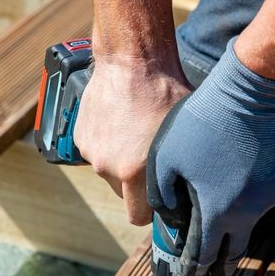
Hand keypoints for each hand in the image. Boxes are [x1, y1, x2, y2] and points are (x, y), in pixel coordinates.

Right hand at [74, 57, 191, 224]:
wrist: (132, 59)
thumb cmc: (165, 92)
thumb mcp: (185, 135)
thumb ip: (183, 169)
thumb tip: (194, 193)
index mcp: (133, 171)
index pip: (137, 216)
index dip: (152, 210)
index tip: (161, 199)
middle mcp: (107, 166)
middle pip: (124, 193)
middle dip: (137, 183)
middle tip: (151, 156)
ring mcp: (91, 151)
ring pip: (110, 170)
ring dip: (121, 160)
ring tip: (136, 133)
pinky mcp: (80, 136)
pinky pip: (97, 151)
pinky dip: (107, 143)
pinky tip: (122, 122)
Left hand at [147, 37, 274, 275]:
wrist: (253, 92)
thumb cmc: (204, 122)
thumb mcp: (166, 157)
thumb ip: (163, 195)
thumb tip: (171, 217)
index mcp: (218, 210)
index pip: (206, 254)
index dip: (195, 272)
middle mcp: (249, 210)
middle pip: (235, 249)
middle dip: (222, 269)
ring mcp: (270, 196)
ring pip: (249, 222)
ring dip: (234, 229)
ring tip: (219, 231)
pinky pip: (260, 201)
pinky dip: (246, 203)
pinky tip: (234, 190)